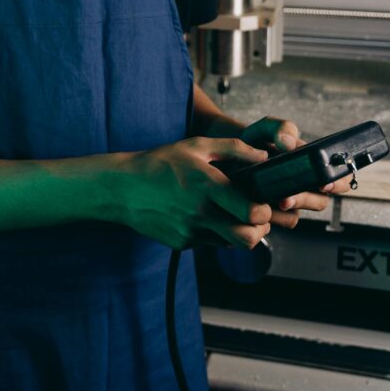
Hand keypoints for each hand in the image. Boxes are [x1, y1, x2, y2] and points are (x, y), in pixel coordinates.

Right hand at [118, 136, 272, 250]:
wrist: (124, 188)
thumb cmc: (161, 163)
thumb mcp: (197, 146)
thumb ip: (234, 148)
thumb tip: (263, 155)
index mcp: (208, 186)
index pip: (251, 211)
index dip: (265, 211)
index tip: (263, 202)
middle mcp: (201, 213)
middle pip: (248, 238)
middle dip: (260, 230)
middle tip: (257, 217)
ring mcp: (191, 231)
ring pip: (232, 244)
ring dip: (239, 232)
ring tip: (235, 215)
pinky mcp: (182, 242)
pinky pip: (210, 243)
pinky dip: (216, 233)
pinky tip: (206, 215)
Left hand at [239, 116, 351, 230]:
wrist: (227, 154)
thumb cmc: (254, 140)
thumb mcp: (266, 128)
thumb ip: (280, 128)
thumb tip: (289, 144)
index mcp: (312, 164)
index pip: (339, 177)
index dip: (338, 182)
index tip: (325, 183)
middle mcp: (304, 186)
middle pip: (320, 200)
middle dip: (306, 200)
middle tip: (290, 196)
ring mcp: (288, 201)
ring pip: (298, 213)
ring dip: (288, 208)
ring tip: (276, 200)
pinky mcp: (271, 214)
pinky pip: (278, 221)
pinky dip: (271, 216)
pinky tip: (260, 205)